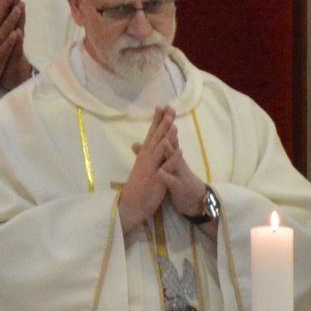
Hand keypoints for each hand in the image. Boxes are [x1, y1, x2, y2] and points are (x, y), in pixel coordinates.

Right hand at [116, 110, 174, 231]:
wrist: (130, 204)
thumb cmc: (137, 186)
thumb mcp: (140, 167)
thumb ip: (141, 154)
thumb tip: (138, 143)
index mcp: (144, 155)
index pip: (151, 133)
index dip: (157, 120)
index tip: (162, 106)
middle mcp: (147, 158)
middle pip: (156, 137)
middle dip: (163, 123)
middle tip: (170, 109)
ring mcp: (151, 168)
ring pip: (160, 150)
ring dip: (167, 137)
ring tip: (174, 125)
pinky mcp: (156, 179)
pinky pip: (166, 168)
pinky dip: (172, 159)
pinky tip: (179, 151)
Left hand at [153, 113, 210, 218]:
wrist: (194, 201)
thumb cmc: (178, 181)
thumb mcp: (165, 165)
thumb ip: (154, 153)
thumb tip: (135, 142)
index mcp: (172, 156)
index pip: (168, 135)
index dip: (165, 122)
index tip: (162, 106)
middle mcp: (177, 161)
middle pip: (173, 142)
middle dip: (170, 128)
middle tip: (168, 113)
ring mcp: (179, 173)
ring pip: (174, 160)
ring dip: (170, 151)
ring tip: (164, 140)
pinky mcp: (179, 187)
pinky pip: (172, 182)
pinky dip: (167, 177)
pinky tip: (161, 172)